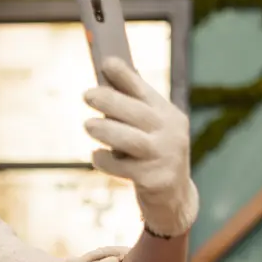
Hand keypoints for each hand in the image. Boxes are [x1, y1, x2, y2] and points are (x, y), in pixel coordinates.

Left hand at [83, 57, 198, 238]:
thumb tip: (103, 85)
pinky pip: (123, 167)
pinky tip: (95, 155)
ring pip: (130, 140)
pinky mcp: (154, 180)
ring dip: (106, 130)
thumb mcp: (151, 130)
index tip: (106, 62)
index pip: (145, 90)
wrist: (174, 199)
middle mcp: (171, 133)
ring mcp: (164, 157)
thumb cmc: (154, 157)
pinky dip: (105, 160)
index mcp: (170, 115)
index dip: (125, 76)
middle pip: (137, 113)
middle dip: (110, 101)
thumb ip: (133, 111)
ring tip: (87, 125)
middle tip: (87, 95)